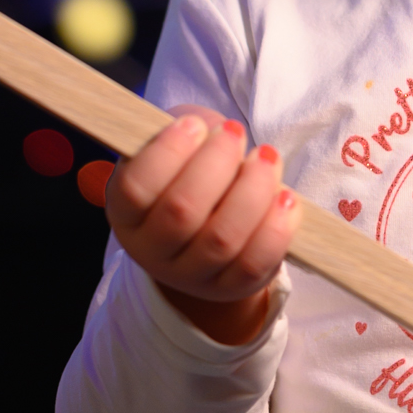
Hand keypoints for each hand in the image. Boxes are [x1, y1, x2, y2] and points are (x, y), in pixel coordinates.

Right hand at [104, 107, 299, 345]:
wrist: (207, 224)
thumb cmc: (189, 168)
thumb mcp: (175, 144)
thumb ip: (189, 131)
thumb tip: (219, 133)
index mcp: (127, 212)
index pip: (135, 188)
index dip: (168, 152)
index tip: (195, 124)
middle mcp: (152, 251)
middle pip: (181, 213)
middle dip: (217, 163)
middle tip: (235, 132)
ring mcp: (190, 275)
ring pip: (221, 240)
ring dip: (252, 191)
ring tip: (267, 158)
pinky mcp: (229, 287)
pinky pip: (253, 265)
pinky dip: (275, 229)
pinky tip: (286, 197)